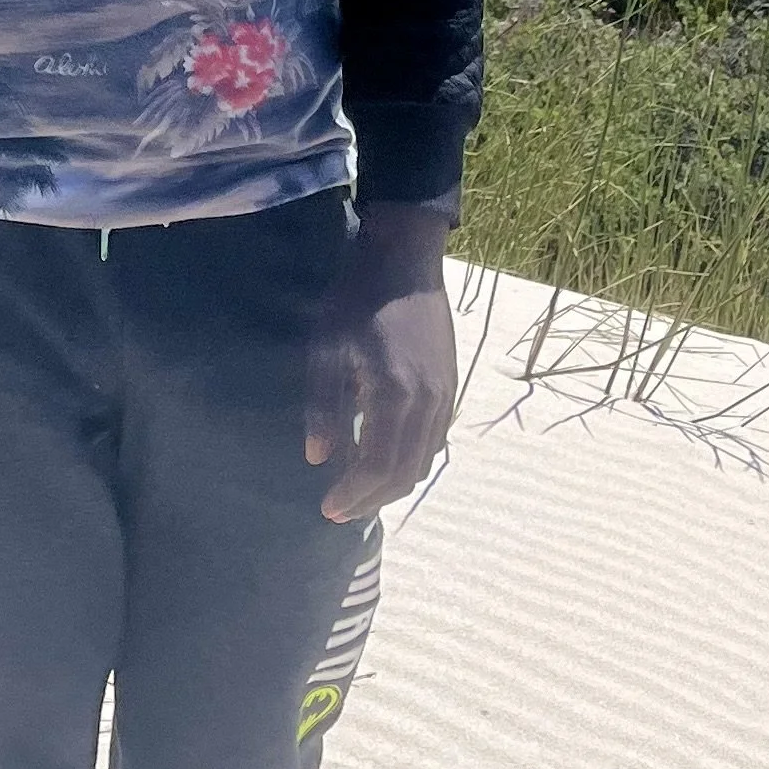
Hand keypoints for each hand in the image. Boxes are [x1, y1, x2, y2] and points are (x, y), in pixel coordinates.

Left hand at [304, 201, 458, 522]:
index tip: (327, 508)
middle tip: (341, 510)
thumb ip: (324, 404)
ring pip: (423, 461)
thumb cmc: (358, 297)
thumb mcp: (327, 346)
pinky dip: (411, 461)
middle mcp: (427, 404)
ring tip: (360, 492)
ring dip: (392, 485)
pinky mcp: (450, 387)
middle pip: (403, 474)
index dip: (352, 495)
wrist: (406, 259)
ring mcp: (444, 397)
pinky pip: (434, 441)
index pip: (376, 467)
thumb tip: (318, 458)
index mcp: (394, 394)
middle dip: (371, 499)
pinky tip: (387, 459)